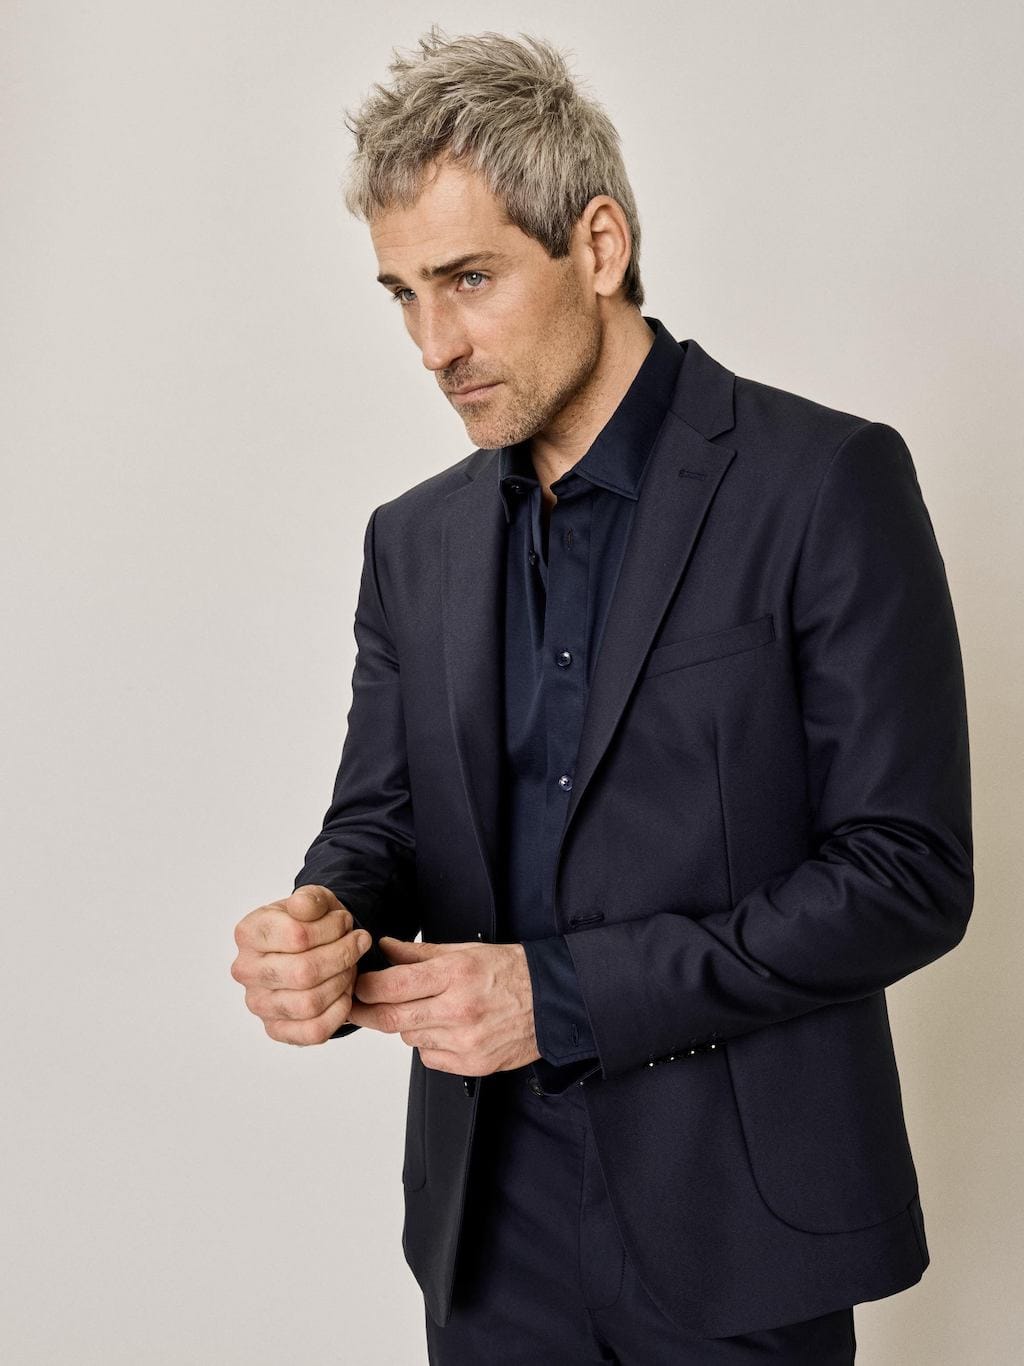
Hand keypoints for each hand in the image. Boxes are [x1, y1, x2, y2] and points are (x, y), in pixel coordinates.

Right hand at [230, 885, 373, 1044]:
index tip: (347, 922)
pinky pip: (314, 1030)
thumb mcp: (313, 901)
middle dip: (343, 955)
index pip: (298, 935)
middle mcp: (246, 971)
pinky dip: (339, 1012)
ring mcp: (258, 1004)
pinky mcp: (276, 1029)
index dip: (332, 928)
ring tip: (351, 965)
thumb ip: (310, 899)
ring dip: (342, 982)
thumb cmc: (310, 924)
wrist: (309, 950)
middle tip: (359, 943)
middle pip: (304, 972)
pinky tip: (345, 991)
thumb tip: (304, 907)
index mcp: (249, 933)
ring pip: (310, 1003)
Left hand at [347, 937, 541, 1074]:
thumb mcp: (464, 951)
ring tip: (427, 1009)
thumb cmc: (509, 971)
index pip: (392, 985)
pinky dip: (428, 1044)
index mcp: (454, 975)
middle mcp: (458, 1009)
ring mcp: (465, 1041)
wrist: (552, 1001)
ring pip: (409, 1038)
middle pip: (392, 1019)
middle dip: (367, 1012)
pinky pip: (429, 1057)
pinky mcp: (472, 1065)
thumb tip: (385, 948)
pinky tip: (447, 1028)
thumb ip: (419, 954)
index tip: (356, 984)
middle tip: (356, 1005)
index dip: (365, 987)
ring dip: (406, 1024)